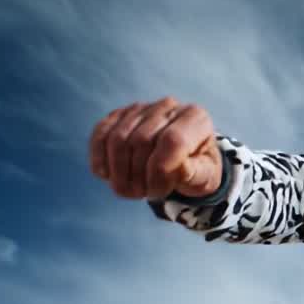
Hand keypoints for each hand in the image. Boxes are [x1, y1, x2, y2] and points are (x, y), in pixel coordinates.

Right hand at [89, 96, 221, 200]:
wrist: (183, 161)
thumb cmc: (197, 170)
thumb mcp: (205, 176)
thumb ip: (195, 173)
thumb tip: (177, 167)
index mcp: (196, 119)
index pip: (172, 141)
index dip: (160, 171)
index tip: (159, 192)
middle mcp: (168, 107)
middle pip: (142, 140)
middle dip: (138, 175)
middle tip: (143, 195)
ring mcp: (142, 109)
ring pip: (118, 138)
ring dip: (119, 171)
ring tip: (129, 191)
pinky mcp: (119, 115)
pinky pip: (101, 134)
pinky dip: (99, 158)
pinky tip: (105, 176)